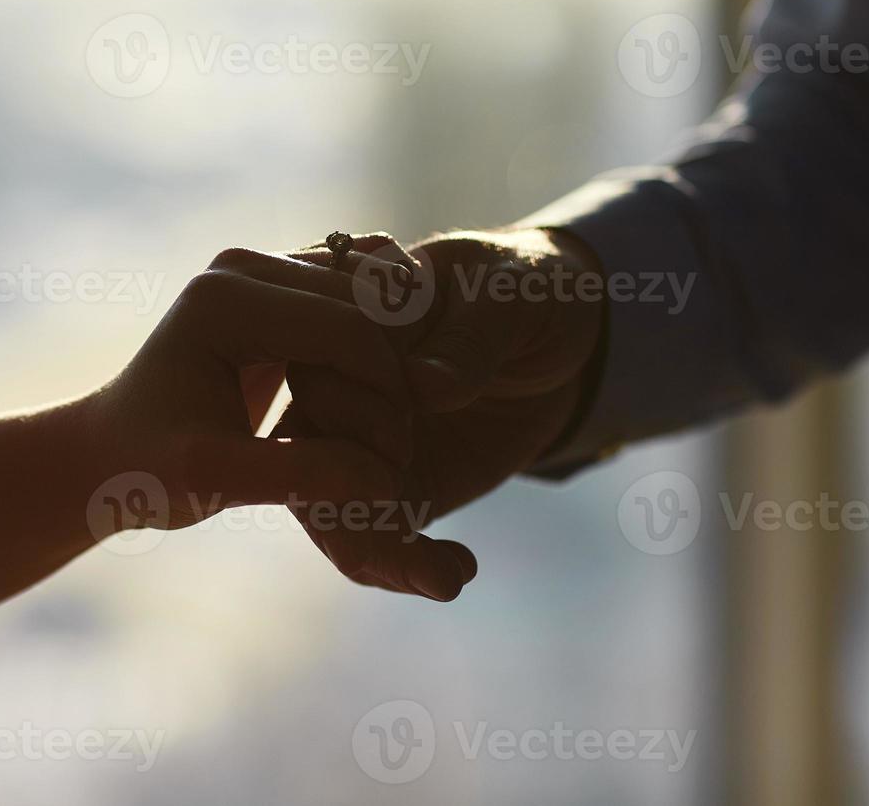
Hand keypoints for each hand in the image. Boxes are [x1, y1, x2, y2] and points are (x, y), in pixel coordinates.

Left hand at [0, 243, 482, 637]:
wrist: (110, 454)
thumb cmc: (149, 472)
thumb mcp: (215, 481)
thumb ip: (298, 477)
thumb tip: (384, 485)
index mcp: (224, 298)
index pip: (347, 327)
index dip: (390, 391)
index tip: (401, 459)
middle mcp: (241, 265)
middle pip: (366, 307)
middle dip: (395, 378)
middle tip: (404, 452)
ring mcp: (260, 268)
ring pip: (370, 305)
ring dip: (391, 366)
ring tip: (390, 438)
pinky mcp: (277, 287)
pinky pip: (355, 311)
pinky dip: (376, 357)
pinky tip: (376, 411)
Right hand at [278, 229, 602, 594]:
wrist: (564, 340)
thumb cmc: (527, 292)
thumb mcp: (508, 298)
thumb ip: (467, 338)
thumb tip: (422, 386)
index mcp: (349, 323)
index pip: (318, 369)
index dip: (352, 405)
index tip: (412, 408)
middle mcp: (341, 383)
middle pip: (304, 451)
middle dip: (342, 498)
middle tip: (404, 516)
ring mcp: (363, 441)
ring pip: (329, 509)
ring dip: (374, 553)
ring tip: (441, 577)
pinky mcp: (397, 487)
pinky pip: (377, 539)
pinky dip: (408, 568)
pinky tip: (455, 574)